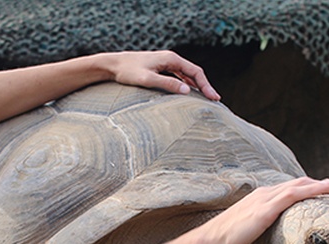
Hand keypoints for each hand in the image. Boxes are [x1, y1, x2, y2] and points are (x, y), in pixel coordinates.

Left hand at [102, 50, 220, 100]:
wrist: (113, 65)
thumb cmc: (128, 72)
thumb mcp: (148, 79)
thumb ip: (167, 84)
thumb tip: (187, 91)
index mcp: (171, 59)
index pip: (195, 72)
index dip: (206, 85)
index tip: (213, 97)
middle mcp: (171, 59)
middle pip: (194, 72)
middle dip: (205, 86)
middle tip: (215, 100)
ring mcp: (166, 63)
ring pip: (188, 74)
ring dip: (198, 86)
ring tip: (207, 98)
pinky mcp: (161, 68)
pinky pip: (179, 76)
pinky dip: (188, 84)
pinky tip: (190, 93)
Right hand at [192, 177, 328, 243]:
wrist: (206, 243)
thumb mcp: (242, 234)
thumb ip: (256, 232)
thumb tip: (263, 242)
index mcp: (257, 199)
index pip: (286, 189)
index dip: (306, 189)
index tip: (322, 192)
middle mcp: (262, 194)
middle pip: (297, 184)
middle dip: (319, 184)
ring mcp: (264, 199)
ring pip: (300, 185)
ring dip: (323, 185)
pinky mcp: (266, 208)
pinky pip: (295, 194)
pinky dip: (314, 190)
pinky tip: (328, 191)